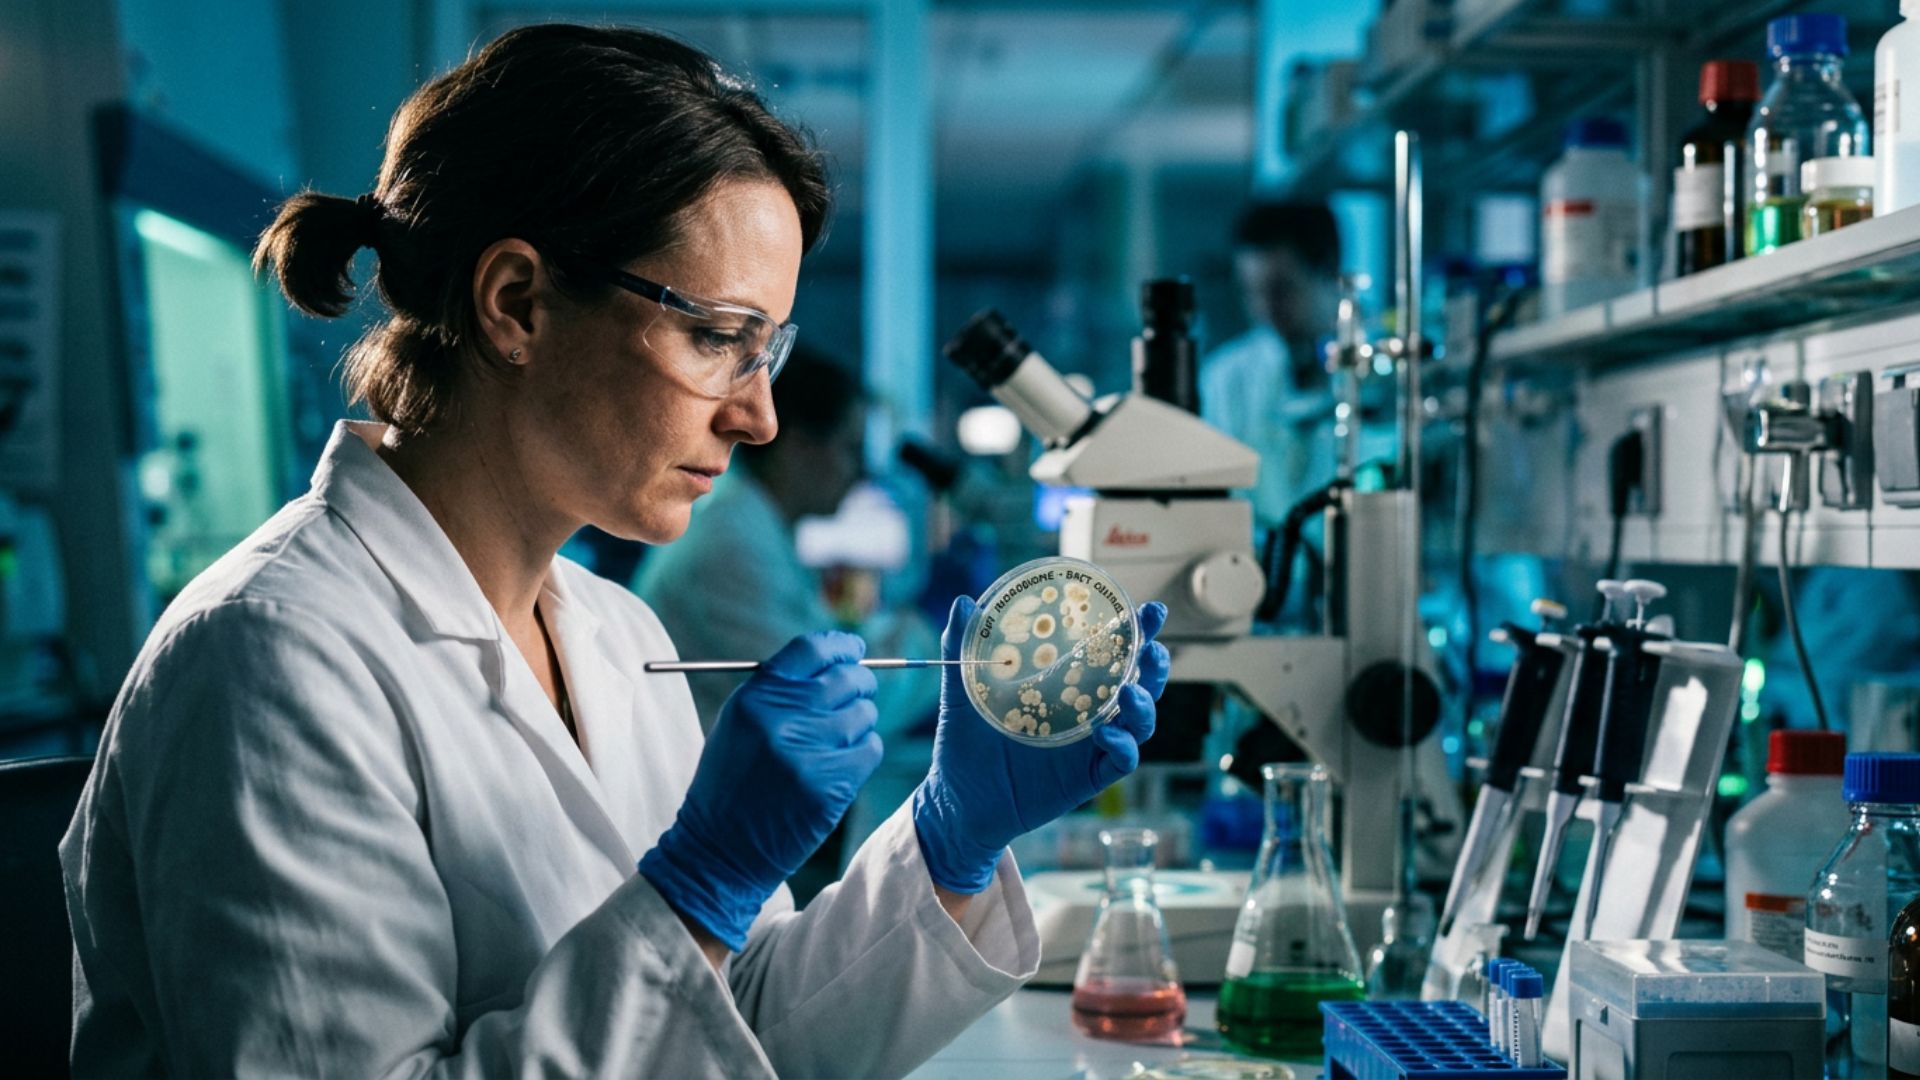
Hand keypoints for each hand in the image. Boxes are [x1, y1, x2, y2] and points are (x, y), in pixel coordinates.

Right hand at [639, 632, 882, 949]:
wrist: (720, 849)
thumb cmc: (732, 782)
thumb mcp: (739, 723)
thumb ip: (782, 690)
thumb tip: (838, 662)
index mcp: (755, 697)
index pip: (811, 649)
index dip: (841, 646)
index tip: (854, 651)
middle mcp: (781, 719)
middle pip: (846, 679)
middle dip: (860, 683)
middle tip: (858, 694)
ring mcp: (807, 753)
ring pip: (864, 715)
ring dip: (859, 723)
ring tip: (835, 741)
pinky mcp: (829, 786)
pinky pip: (870, 750)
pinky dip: (863, 754)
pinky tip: (839, 766)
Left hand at [911, 599, 1169, 893]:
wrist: (957, 801)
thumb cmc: (964, 744)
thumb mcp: (961, 693)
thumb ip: (961, 648)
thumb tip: (963, 603)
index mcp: (1066, 684)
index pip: (1109, 651)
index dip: (1136, 630)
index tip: (1149, 611)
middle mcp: (1087, 711)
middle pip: (1139, 682)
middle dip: (1154, 663)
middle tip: (1152, 647)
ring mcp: (1091, 745)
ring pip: (1140, 722)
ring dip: (1144, 704)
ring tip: (1129, 692)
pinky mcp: (1088, 777)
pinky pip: (1121, 761)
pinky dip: (1122, 746)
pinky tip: (1105, 734)